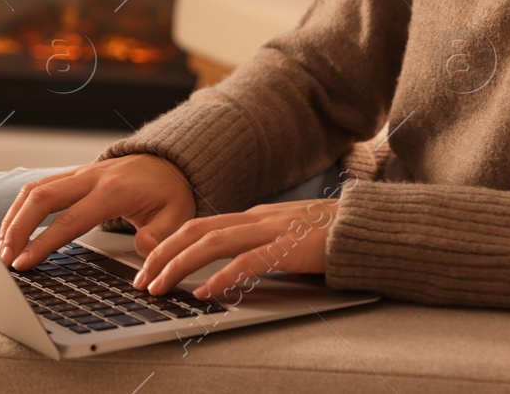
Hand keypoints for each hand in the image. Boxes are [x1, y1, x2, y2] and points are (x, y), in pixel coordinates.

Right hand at [0, 154, 195, 268]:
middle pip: (42, 198)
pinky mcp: (73, 176)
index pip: (70, 220)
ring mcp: (80, 174)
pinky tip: (12, 228)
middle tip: (4, 259)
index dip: (44, 243)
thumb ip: (160, 235)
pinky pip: (40, 186)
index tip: (23, 263)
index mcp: (113, 191)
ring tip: (2, 248)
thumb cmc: (170, 192)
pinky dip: (21, 207)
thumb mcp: (177, 215)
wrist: (169, 163)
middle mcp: (91, 178)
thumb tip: (142, 251)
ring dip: (14, 217)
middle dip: (18, 228)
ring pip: (35, 189)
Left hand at [132, 197, 337, 302]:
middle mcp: (258, 218)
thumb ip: (259, 246)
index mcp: (255, 216)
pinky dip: (222, 277)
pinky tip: (205, 292)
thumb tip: (229, 268)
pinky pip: (249, 262)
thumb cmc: (331, 235)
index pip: (200, 225)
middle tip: (141, 280)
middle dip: (162, 254)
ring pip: (213, 242)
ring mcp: (273, 230)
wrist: (369, 227)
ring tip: (160, 287)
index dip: (169, 243)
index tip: (147, 265)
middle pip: (196, 230)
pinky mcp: (291, 248)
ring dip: (180, 265)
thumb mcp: (287, 236)